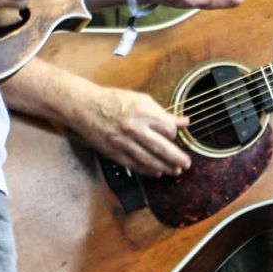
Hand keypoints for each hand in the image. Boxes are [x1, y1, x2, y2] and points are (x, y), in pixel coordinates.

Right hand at [72, 86, 190, 176]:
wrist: (86, 107)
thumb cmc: (114, 101)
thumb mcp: (142, 100)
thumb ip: (163, 113)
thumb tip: (183, 122)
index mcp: (142, 111)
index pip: (167, 128)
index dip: (174, 134)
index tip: (176, 136)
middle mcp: (134, 128)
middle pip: (161, 147)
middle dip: (176, 158)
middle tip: (187, 163)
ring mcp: (123, 142)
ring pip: (149, 160)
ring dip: (164, 167)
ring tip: (175, 171)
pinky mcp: (114, 153)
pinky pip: (134, 165)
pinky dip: (147, 170)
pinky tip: (157, 172)